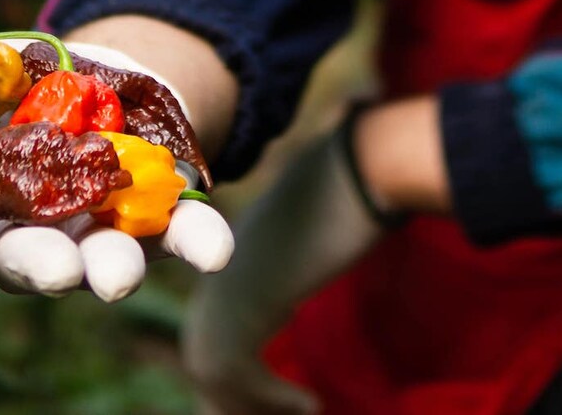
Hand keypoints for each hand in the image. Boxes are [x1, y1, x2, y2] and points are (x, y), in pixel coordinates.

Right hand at [0, 40, 233, 298]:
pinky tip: (216, 249)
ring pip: (102, 257)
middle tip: (59, 272)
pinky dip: (200, 240)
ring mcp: (95, 225)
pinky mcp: (158, 212)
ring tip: (122, 274)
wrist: (81, 83)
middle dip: (43, 266)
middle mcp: (30, 230)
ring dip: (115, 266)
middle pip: (29, 257)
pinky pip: (182, 232)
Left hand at [181, 110, 393, 414]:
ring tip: (302, 412)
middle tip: (289, 411)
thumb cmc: (347, 199)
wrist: (357, 170)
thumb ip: (281, 275)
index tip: (282, 398)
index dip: (234, 378)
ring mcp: (222, 283)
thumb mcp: (304, 244)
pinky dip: (271, 398)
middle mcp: (211, 272)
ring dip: (255, 404)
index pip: (209, 333)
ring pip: (213, 370)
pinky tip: (310, 404)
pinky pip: (238, 371)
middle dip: (237, 399)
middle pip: (204, 355)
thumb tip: (285, 310)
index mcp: (221, 258)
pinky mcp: (245, 297)